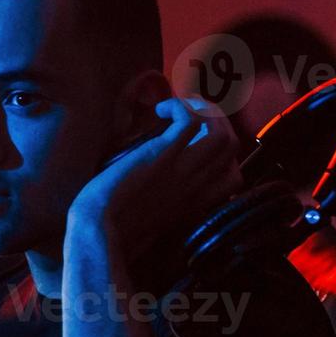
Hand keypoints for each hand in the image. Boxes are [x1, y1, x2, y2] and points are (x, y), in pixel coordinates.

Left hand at [69, 97, 242, 257]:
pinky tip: (161, 110)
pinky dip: (181, 107)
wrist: (101, 228)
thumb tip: (160, 196)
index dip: (225, 157)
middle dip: (218, 123)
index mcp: (196, 203)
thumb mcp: (153, 224)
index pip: (234, 178)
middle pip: (232, 148)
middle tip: (192, 117)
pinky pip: (191, 120)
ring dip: (206, 112)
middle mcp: (196, 185)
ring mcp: (183, 169)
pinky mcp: (163, 154)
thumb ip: (166, 209)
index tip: (200, 146)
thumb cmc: (117, 229)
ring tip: (182, 109)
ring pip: (222, 134)